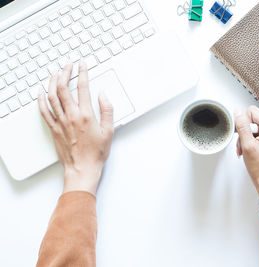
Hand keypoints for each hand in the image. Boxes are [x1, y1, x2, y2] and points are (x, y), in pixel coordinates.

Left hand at [38, 61, 113, 194]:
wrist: (82, 168)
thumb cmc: (96, 153)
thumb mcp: (109, 131)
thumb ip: (107, 110)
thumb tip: (103, 95)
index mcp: (87, 115)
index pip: (83, 88)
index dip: (82, 73)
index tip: (82, 64)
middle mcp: (72, 116)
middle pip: (64, 88)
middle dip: (65, 72)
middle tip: (68, 65)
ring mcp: (61, 122)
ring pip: (52, 96)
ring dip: (52, 82)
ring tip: (55, 73)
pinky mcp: (54, 129)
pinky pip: (44, 111)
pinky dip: (41, 100)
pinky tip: (40, 92)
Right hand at [235, 106, 258, 197]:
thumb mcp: (247, 144)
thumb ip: (242, 126)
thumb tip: (238, 112)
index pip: (252, 111)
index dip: (243, 122)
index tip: (242, 134)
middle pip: (253, 118)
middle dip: (244, 130)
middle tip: (244, 144)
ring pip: (253, 125)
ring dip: (246, 136)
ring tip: (246, 149)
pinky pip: (257, 131)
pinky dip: (250, 139)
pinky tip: (249, 148)